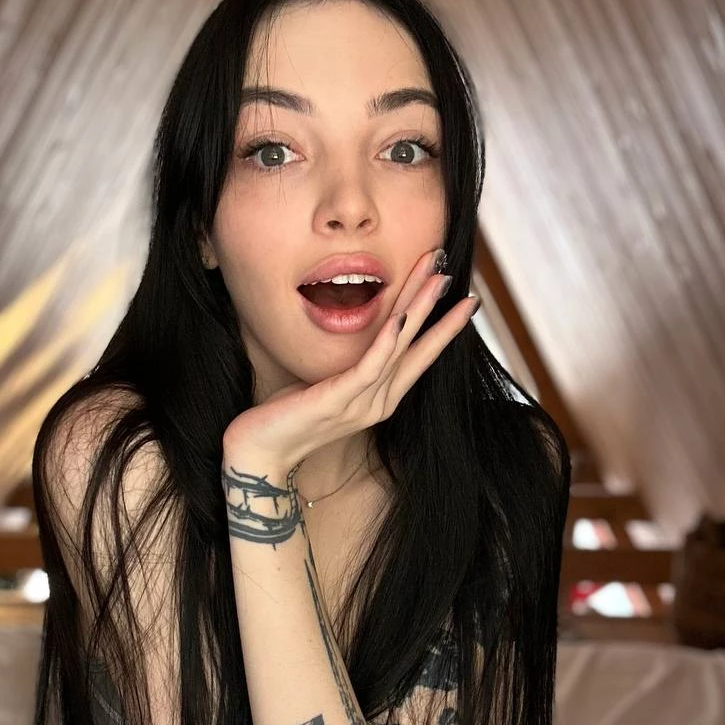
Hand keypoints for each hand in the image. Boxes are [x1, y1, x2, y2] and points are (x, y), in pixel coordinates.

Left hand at [222, 247, 477, 471]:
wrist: (260, 453)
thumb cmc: (287, 416)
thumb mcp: (325, 383)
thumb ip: (347, 366)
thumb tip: (354, 334)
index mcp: (378, 398)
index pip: (417, 357)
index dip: (441, 328)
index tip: (463, 300)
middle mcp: (377, 403)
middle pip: (415, 347)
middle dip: (435, 307)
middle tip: (451, 272)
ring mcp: (360, 404)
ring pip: (399, 349)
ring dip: (418, 310)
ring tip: (436, 279)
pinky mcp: (337, 401)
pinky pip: (370, 368)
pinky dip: (387, 342)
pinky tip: (400, 318)